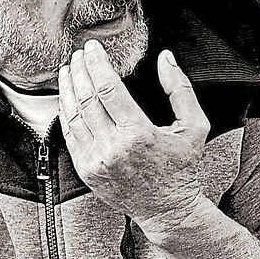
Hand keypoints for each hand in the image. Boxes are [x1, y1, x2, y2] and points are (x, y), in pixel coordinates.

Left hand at [58, 45, 232, 235]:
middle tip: (78, 54)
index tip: (93, 48)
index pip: (108, 88)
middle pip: (86, 98)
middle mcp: (113, 148)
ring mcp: (96, 161)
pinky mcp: (86, 170)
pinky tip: (67, 97)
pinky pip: (69, 135)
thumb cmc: (181, 169)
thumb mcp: (194, 127)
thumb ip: (180, 90)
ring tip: (68, 69)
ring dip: (68, 88)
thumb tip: (165, 58)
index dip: (97, 64)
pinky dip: (65, 112)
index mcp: (138, 134)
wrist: (167, 210)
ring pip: (73, 115)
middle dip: (79, 71)